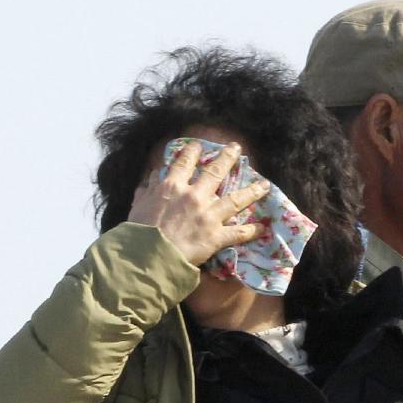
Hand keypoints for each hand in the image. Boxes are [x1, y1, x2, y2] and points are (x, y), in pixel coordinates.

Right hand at [127, 141, 269, 265]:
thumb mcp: (138, 206)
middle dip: (228, 157)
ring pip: (235, 199)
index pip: (184, 163)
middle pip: (215, 172)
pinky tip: (262, 227)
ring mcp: (208, 215)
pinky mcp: (216, 236)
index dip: (193, 151)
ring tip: (264, 184)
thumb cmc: (139, 233)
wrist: (148, 257)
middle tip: (236, 148)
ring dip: (252, 191)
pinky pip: (238, 232)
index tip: (200, 145)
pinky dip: (251, 230)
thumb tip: (151, 177)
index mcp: (172, 186)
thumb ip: (146, 190)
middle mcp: (194, 196)